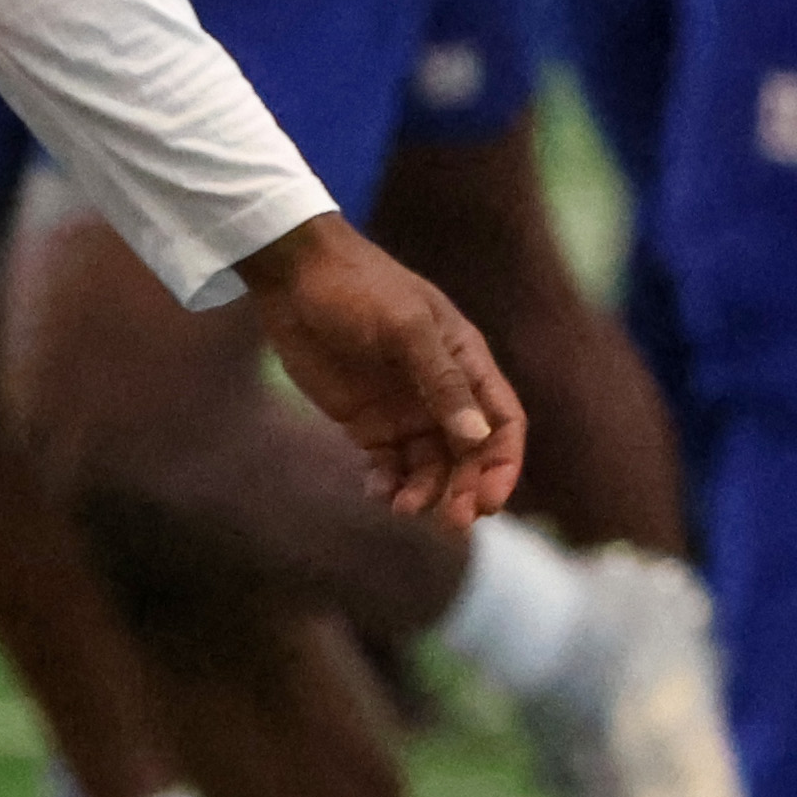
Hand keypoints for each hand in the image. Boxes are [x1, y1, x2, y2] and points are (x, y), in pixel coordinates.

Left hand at [237, 214, 525, 526]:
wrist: (294, 274)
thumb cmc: (358, 287)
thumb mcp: (405, 326)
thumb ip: (440, 380)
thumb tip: (476, 437)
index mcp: (465, 363)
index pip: (502, 424)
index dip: (502, 464)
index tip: (490, 500)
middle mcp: (441, 393)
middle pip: (469, 455)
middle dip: (465, 489)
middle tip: (452, 521)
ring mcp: (404, 409)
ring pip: (430, 466)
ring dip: (426, 493)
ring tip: (404, 508)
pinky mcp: (366, 422)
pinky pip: (389, 464)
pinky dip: (389, 484)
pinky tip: (378, 493)